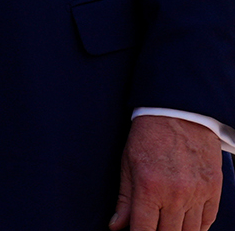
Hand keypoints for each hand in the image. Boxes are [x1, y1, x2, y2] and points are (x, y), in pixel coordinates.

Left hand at [110, 115, 222, 230]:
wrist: (179, 110)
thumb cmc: (149, 134)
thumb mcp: (128, 162)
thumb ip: (124, 198)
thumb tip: (116, 226)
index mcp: (148, 186)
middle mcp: (174, 194)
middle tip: (153, 226)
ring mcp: (196, 192)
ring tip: (168, 225)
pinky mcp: (212, 188)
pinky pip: (208, 221)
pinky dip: (198, 227)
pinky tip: (187, 223)